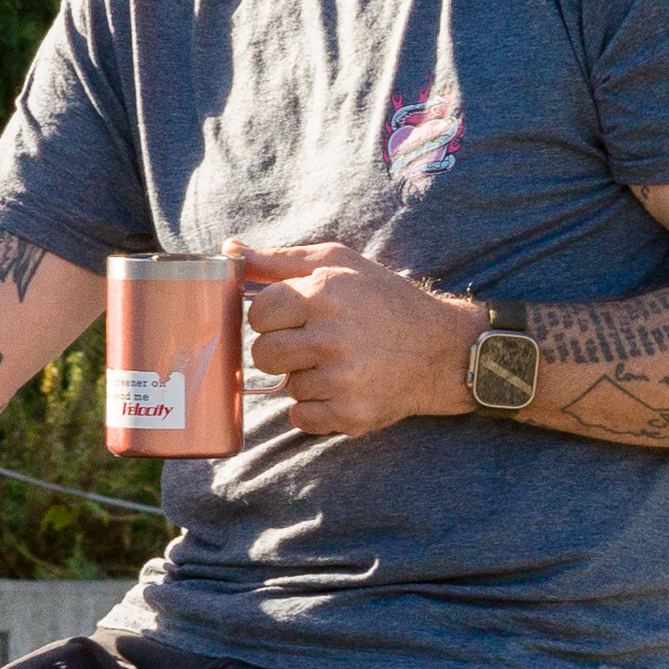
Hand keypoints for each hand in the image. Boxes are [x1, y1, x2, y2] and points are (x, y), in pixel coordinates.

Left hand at [232, 236, 479, 432]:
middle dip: (282, 351)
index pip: (258, 315)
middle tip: (313, 344)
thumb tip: (228, 250)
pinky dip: (316, 409)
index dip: (271, 318)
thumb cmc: (383, 299)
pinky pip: (302, 418)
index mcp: (324, 294)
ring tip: (339, 364)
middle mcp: (332, 337)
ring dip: (305, 379)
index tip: (294, 318)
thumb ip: (279, 260)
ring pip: (286, 387)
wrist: (440, 350)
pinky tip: (342, 390)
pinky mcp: (352, 413)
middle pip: (263, 355)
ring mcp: (342, 379)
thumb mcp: (338, 263)